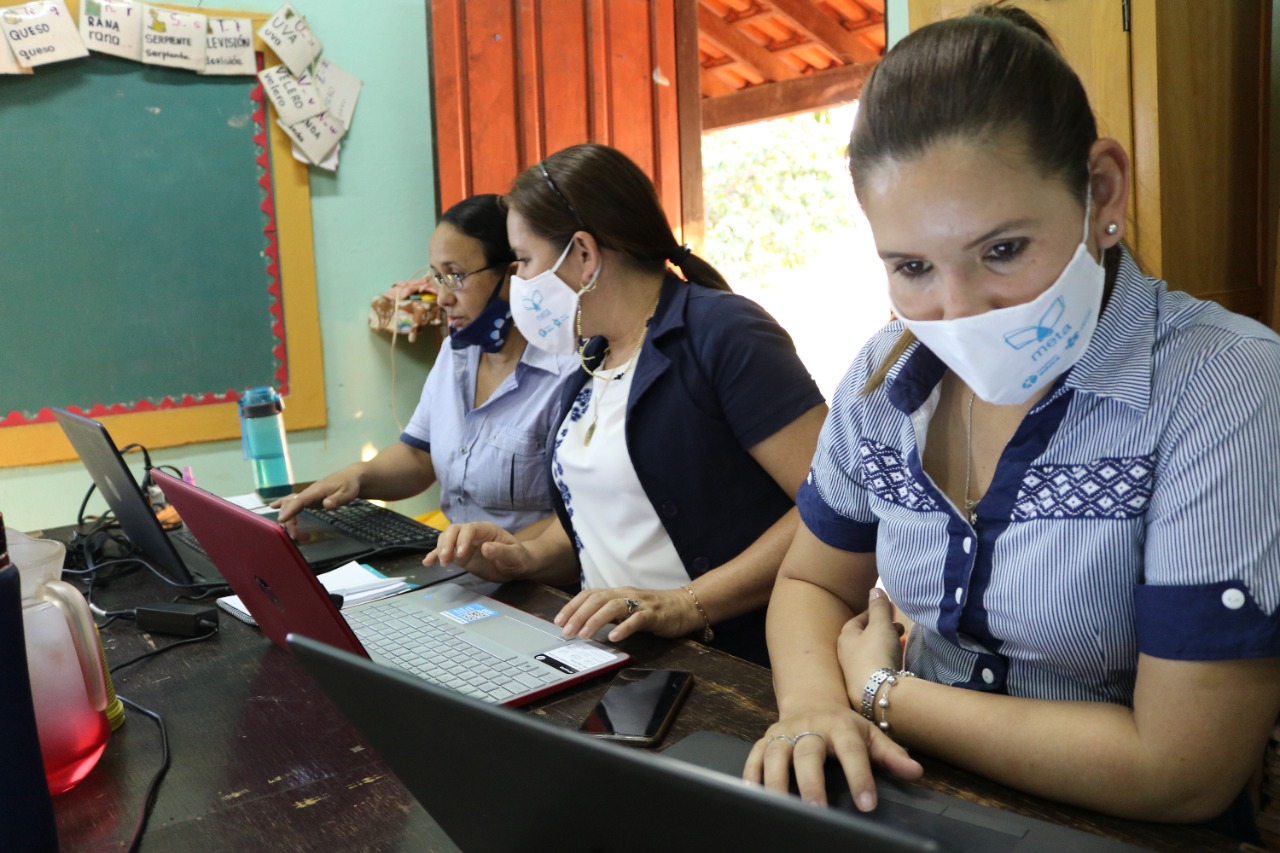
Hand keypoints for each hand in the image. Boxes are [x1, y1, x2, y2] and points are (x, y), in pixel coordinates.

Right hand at [271, 471, 360, 530]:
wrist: (351, 476)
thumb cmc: (349, 484)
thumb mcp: (348, 493)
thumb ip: (337, 499)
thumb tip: (326, 504)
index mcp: (317, 490)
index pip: (300, 500)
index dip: (290, 509)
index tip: (282, 519)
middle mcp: (309, 492)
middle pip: (292, 503)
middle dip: (289, 518)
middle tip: (293, 535)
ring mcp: (309, 495)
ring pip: (291, 502)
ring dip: (286, 514)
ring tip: (285, 529)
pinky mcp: (310, 498)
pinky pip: (294, 502)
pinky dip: (284, 505)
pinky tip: (273, 506)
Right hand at [423, 522, 535, 581]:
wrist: (517, 566)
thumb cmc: (519, 558)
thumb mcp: (515, 556)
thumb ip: (502, 552)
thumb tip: (486, 548)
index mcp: (486, 529)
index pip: (470, 529)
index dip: (463, 539)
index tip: (461, 555)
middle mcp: (473, 534)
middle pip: (454, 530)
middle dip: (447, 543)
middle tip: (446, 559)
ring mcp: (465, 544)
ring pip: (446, 539)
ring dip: (440, 549)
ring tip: (439, 563)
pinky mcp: (460, 556)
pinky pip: (445, 553)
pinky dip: (436, 556)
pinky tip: (428, 562)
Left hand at [554, 586, 700, 642]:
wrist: (686, 606)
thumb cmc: (655, 610)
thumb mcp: (628, 609)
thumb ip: (609, 613)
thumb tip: (584, 623)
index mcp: (618, 592)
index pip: (589, 594)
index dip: (572, 606)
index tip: (559, 621)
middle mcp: (626, 594)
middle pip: (597, 599)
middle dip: (578, 615)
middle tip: (566, 632)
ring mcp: (641, 603)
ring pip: (613, 606)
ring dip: (595, 621)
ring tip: (584, 635)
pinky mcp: (654, 614)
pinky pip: (637, 619)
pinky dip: (624, 628)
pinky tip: (614, 638)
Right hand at [743, 704, 921, 810]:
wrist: (812, 703)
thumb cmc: (845, 728)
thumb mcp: (871, 735)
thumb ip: (891, 754)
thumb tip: (915, 771)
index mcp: (840, 727)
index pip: (852, 752)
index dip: (859, 777)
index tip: (867, 804)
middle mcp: (810, 728)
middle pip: (808, 753)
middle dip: (811, 782)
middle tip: (816, 810)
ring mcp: (784, 733)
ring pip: (776, 754)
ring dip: (776, 781)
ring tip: (780, 807)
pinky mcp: (765, 740)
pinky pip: (755, 755)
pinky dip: (752, 773)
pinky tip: (752, 792)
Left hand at [837, 588, 907, 707]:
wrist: (876, 694)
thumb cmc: (876, 653)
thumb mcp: (880, 625)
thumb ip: (879, 607)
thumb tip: (874, 590)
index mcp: (846, 636)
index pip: (859, 619)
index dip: (874, 613)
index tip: (888, 610)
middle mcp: (845, 652)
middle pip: (864, 635)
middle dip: (882, 628)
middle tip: (898, 626)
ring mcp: (853, 670)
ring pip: (870, 650)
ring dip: (885, 643)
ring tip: (901, 641)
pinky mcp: (862, 684)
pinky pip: (875, 664)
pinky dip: (885, 658)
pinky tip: (896, 662)